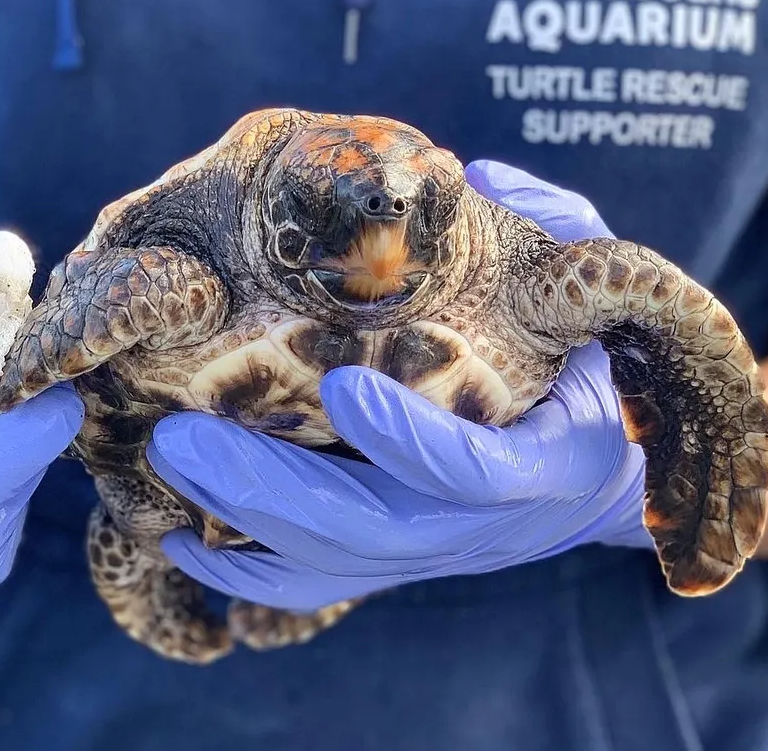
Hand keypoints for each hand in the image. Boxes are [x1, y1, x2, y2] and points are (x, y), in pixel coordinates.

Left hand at [148, 160, 652, 611]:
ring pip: (330, 562)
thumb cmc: (592, 361)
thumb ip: (558, 230)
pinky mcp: (395, 563)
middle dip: (271, 489)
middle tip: (179, 436)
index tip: (341, 385)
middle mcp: (488, 527)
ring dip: (239, 517)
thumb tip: (473, 181)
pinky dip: (245, 572)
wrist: (602, 468)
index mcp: (554, 461)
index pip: (477, 472)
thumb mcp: (592, 294)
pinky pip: (315, 586)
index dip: (411, 441)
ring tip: (164, 458)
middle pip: (372, 532)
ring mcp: (435, 553)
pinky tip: (180, 543)